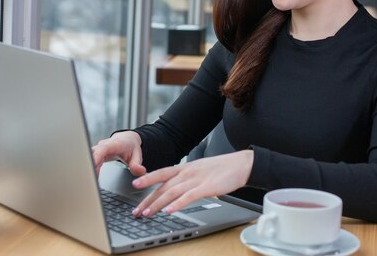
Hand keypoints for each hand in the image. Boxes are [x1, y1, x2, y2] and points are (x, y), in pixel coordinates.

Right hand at [91, 131, 145, 176]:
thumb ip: (137, 165)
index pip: (103, 149)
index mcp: (114, 144)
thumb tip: (140, 172)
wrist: (127, 140)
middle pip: (92, 154)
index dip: (96, 157)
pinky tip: (92, 178)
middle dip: (89, 167)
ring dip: (88, 169)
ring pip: (88, 157)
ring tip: (91, 182)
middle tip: (91, 181)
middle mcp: (103, 145)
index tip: (91, 167)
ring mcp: (98, 149)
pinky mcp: (95, 153)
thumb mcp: (137, 156)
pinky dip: (89, 169)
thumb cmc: (131, 146)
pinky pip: (89, 161)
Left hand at [130, 150, 253, 216]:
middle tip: (137, 210)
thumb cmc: (222, 169)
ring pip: (171, 192)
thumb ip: (188, 178)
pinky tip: (169, 211)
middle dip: (147, 199)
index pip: (162, 173)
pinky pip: (188, 197)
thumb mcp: (200, 170)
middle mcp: (187, 172)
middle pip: (163, 186)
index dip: (147, 178)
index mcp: (186, 168)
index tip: (134, 185)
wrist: (241, 164)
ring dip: (157, 204)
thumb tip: (178, 188)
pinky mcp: (206, 187)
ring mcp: (196, 179)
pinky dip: (177, 204)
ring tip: (147, 213)